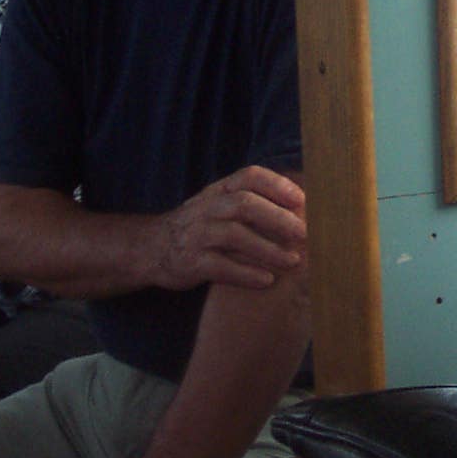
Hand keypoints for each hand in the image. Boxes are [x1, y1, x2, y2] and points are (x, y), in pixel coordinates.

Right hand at [149, 165, 305, 290]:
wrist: (151, 248)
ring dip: (267, 249)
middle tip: (304, 233)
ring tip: (292, 261)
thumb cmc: (201, 226)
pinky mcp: (191, 262)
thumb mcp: (220, 205)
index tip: (301, 199)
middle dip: (278, 218)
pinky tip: (267, 280)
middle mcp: (208, 208)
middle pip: (245, 204)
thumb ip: (253, 201)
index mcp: (220, 190)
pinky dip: (246, 274)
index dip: (277, 184)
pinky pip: (220, 267)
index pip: (250, 176)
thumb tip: (304, 205)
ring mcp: (198, 234)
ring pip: (234, 235)